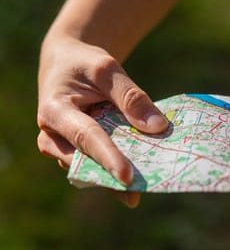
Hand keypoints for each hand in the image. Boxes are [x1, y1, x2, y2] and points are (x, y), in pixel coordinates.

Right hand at [37, 37, 168, 206]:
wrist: (66, 64)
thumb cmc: (84, 64)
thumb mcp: (107, 69)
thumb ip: (130, 97)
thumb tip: (157, 127)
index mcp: (55, 111)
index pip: (86, 137)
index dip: (108, 157)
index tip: (128, 177)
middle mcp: (53, 137)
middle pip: (88, 160)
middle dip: (116, 174)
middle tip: (147, 186)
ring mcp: (64, 149)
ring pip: (93, 169)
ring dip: (118, 175)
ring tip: (149, 183)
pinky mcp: (78, 153)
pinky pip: (98, 166)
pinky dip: (119, 169)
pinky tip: (143, 176)